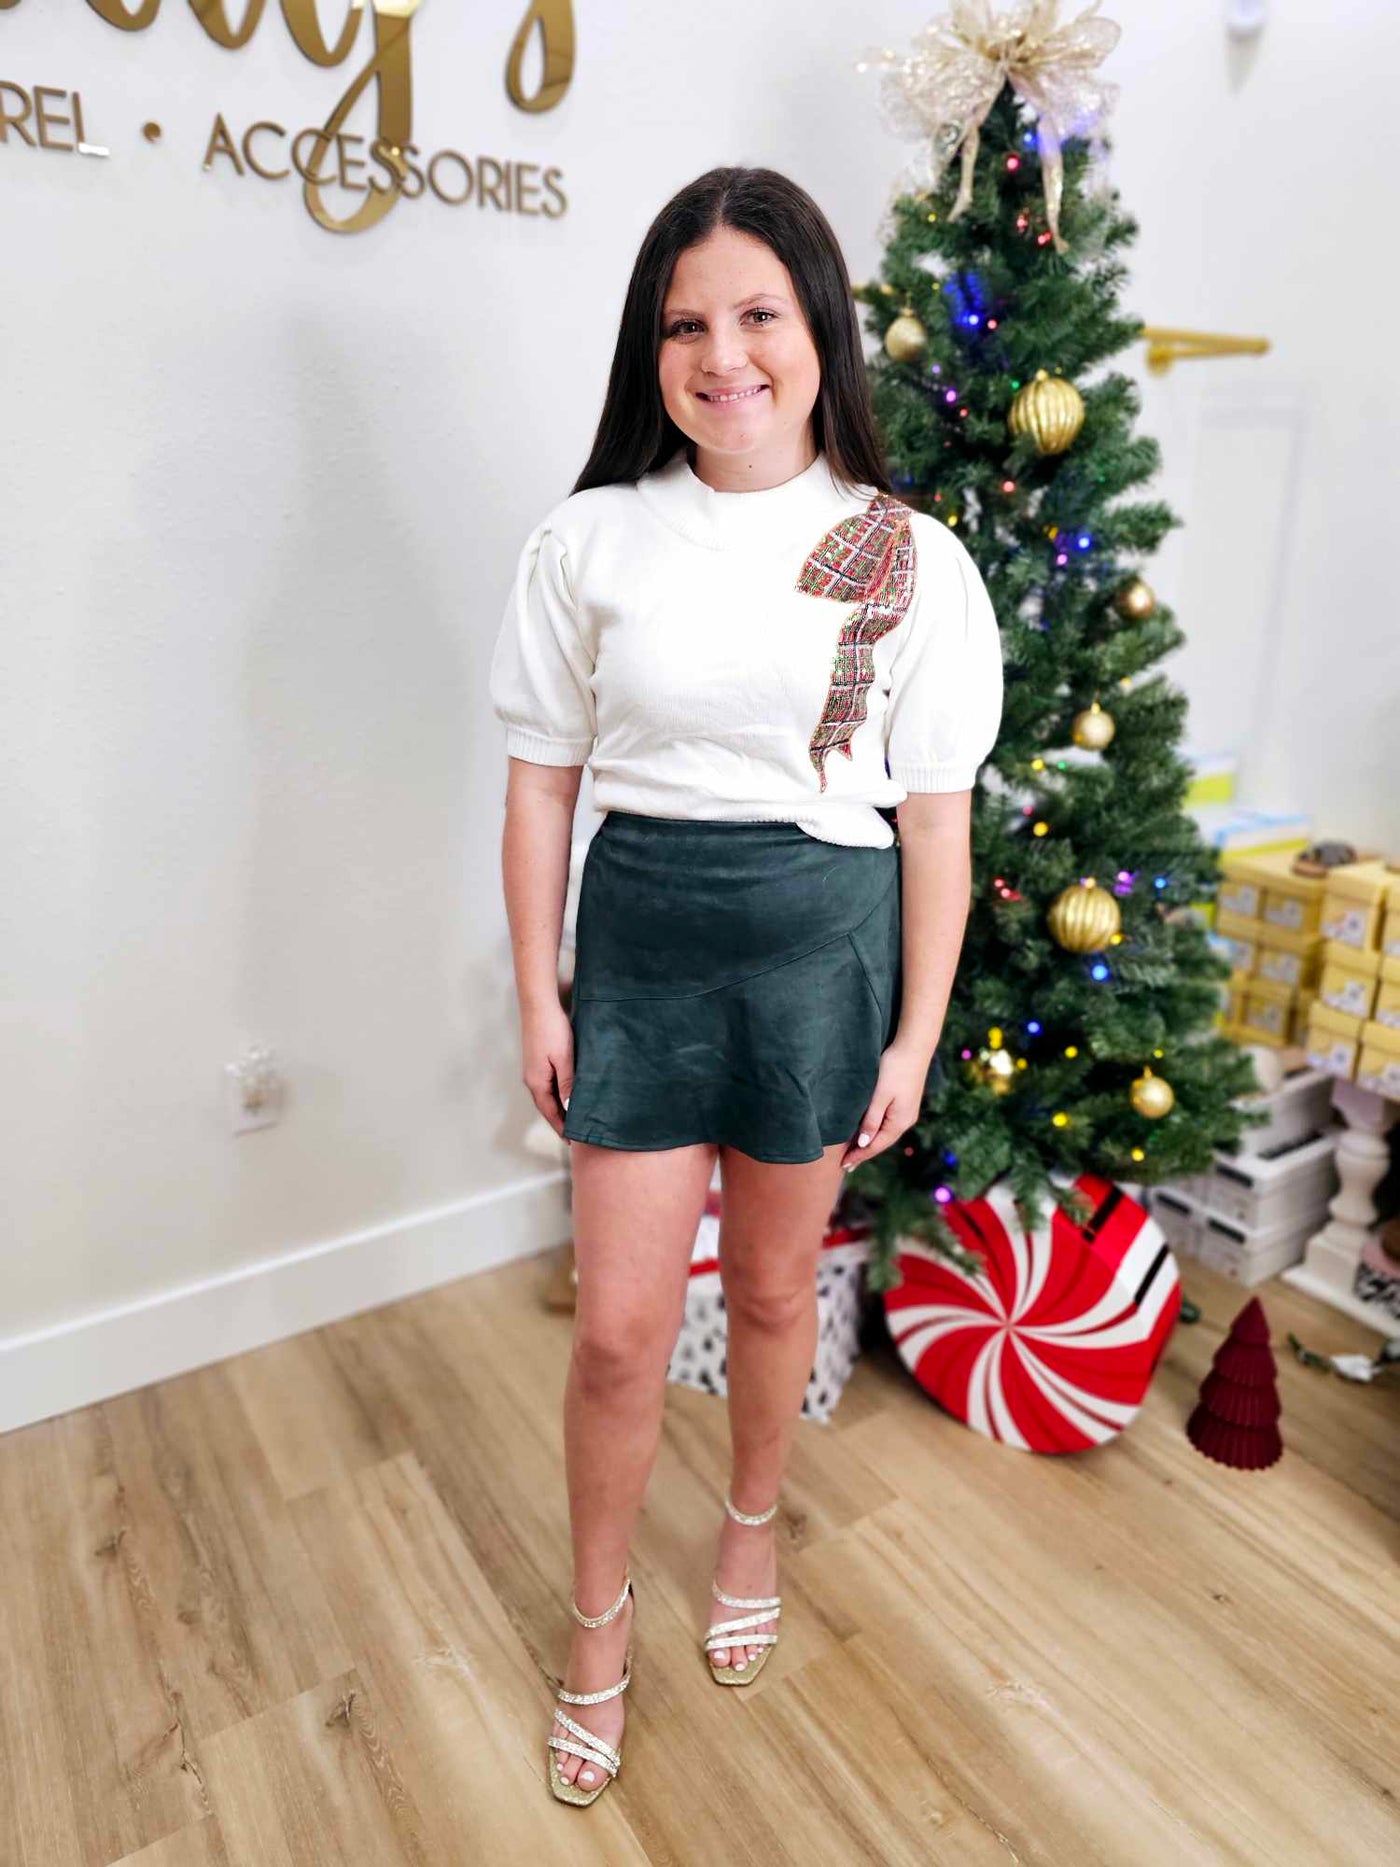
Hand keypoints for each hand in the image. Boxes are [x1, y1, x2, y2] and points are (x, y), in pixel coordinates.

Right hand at [521, 998, 574, 1136]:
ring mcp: (533, 1070)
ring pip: (547, 1095)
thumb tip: (570, 1109)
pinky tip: (567, 1093)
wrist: (539, 1005)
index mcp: (536, 1082)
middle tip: (575, 1133)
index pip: (550, 1112)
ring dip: (558, 1107)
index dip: (561, 1127)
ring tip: (573, 1117)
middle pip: (546, 1106)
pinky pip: (548, 1084)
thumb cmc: (552, 1030)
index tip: (572, 1140)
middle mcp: (531, 1079)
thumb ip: (568, 1084)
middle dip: (560, 1120)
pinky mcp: (537, 1060)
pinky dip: (557, 1093)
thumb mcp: (565, 1059)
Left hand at [840, 1040, 934, 1171]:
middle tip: (847, 1165)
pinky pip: (888, 1124)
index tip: (843, 1166)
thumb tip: (863, 1144)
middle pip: (881, 1143)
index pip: (875, 1146)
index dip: (859, 1156)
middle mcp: (906, 1121)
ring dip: (870, 1143)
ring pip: (885, 1134)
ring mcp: (907, 1112)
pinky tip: (869, 1132)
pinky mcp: (905, 1103)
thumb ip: (871, 1120)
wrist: (914, 1047)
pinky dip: (876, 1132)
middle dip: (864, 1154)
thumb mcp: (879, 1095)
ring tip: (855, 1152)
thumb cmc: (894, 1068)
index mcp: (899, 1122)